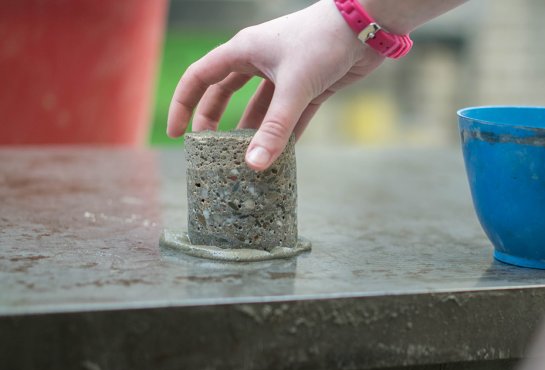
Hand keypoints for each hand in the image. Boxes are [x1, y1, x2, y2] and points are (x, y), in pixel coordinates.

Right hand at [166, 0, 383, 169]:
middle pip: (226, 93)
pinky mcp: (310, 87)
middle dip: (216, 121)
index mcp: (244, 51)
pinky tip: (280, 158)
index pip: (200, 77)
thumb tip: (255, 165)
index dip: (184, 104)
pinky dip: (285, 135)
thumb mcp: (294, 88)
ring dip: (254, 133)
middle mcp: (260, 61)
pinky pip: (290, 116)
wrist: (366, 28)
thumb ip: (275, 128)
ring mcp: (285, 74)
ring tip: (246, 162)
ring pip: (260, 108)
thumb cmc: (323, 43)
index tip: (177, 133)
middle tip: (210, 150)